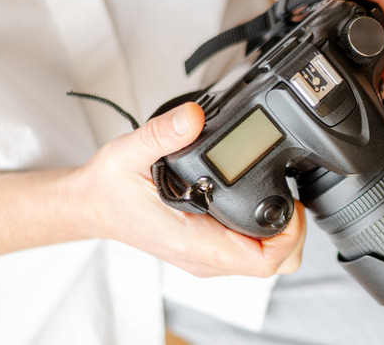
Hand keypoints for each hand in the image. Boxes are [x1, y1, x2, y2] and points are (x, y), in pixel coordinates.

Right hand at [69, 102, 306, 276]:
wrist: (90, 205)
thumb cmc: (109, 188)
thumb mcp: (129, 152)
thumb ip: (162, 133)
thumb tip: (192, 118)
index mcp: (193, 242)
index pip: (261, 262)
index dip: (289, 237)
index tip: (293, 206)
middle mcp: (204, 256)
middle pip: (272, 264)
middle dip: (293, 234)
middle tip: (292, 198)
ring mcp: (207, 256)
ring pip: (262, 260)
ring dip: (280, 233)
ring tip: (280, 196)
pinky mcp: (207, 248)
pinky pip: (248, 250)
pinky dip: (264, 231)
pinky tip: (259, 201)